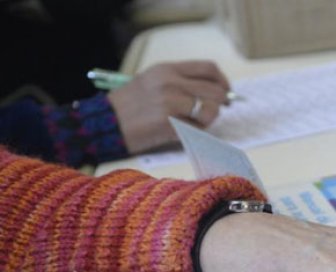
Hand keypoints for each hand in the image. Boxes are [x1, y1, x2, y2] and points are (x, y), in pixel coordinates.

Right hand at [107, 61, 230, 153]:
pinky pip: (198, 128)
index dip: (223, 82)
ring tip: (193, 123)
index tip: (225, 93)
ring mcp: (171, 102)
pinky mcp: (169, 123)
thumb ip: (180, 83)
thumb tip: (213, 92)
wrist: (104, 123)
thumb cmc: (129, 106)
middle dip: (220, 104)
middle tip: (211, 113)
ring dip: (208, 119)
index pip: (209, 69)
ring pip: (211, 110)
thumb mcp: (152, 81)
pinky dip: (196, 132)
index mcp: (168, 69)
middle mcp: (171, 82)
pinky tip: (182, 131)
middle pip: (215, 90)